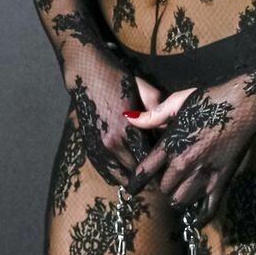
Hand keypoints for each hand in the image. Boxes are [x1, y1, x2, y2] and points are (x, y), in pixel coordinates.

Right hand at [61, 40, 159, 187]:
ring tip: (143, 181)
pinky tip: (126, 174)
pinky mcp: (89, 146)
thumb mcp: (147, 92)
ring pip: (118, 176)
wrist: (86, 73)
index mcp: (127, 130)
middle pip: (134, 172)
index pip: (148, 160)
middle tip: (159, 180)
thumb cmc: (118, 79)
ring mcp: (98, 146)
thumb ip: (160, 114)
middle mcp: (111, 143)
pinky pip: (105, 170)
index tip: (168, 171)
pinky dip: (116, 175)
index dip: (159, 168)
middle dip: (147, 177)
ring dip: (131, 179)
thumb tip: (169, 131)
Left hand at [127, 71, 255, 222]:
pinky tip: (196, 220)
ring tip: (180, 192)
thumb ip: (153, 115)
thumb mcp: (178, 101)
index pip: (144, 171)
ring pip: (181, 200)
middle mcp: (184, 163)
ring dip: (179, 198)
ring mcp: (204, 175)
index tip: (132, 189)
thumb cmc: (211, 100)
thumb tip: (129, 118)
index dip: (135, 182)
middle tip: (167, 180)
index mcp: (171, 144)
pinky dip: (201, 217)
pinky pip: (208, 207)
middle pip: (163, 188)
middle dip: (163, 185)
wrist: (245, 105)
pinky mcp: (222, 181)